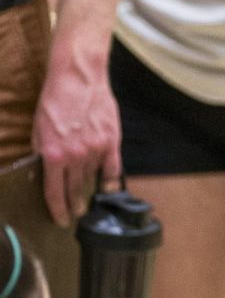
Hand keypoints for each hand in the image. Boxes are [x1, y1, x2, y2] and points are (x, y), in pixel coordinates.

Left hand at [33, 52, 121, 225]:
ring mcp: (96, 149)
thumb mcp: (38, 129)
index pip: (55, 192)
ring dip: (89, 191)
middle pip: (75, 189)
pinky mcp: (112, 140)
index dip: (57, 209)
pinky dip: (110, 179)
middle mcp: (76, 156)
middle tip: (76, 214)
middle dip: (74, 204)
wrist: (78, 78)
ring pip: (93, 179)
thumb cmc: (54, 100)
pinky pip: (113, 167)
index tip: (61, 219)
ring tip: (89, 200)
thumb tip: (45, 170)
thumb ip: (42, 153)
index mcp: (54, 155)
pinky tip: (108, 187)